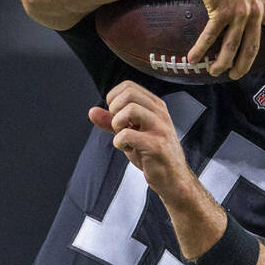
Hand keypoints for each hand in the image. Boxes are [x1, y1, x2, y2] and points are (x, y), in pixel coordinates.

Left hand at [89, 81, 192, 197]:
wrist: (172, 178)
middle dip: (115, 109)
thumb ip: (112, 122)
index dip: (114, 98)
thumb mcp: (130, 133)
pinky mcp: (157, 145)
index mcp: (155, 106)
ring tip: (123, 136)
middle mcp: (160, 113)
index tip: (115, 114)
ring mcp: (160, 128)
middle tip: (118, 125)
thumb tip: (92, 112)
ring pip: (130, 109)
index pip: (129, 86)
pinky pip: (127, 135)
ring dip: (118, 124)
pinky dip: (119, 142)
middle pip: (129, 93)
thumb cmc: (153, 154)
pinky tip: (127, 148)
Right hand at [178, 0, 264, 78]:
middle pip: (253, 47)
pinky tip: (194, 58)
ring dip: (223, 63)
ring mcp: (239, 13)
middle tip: (237, 74)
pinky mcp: (220, 12)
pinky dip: (201, 49)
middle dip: (244, 65)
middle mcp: (255, 11)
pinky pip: (210, 36)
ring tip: (215, 71)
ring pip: (232, 47)